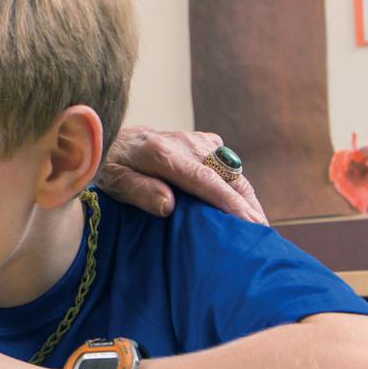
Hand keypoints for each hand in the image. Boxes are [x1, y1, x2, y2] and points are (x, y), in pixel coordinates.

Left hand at [99, 126, 266, 224]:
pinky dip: (236, 183)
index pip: (206, 181)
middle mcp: (185, 144)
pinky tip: (239, 205)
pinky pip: (226, 163)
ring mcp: (196, 141)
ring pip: (231, 170)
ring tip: (256, 225)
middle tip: (261, 235)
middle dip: (248, 204)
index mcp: (162, 154)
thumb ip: (139, 191)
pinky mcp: (200, 141)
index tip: (251, 224)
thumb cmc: (106, 163)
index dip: (230, 203)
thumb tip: (169, 206)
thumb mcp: (112, 180)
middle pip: (228, 175)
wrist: (105, 134)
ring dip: (245, 196)